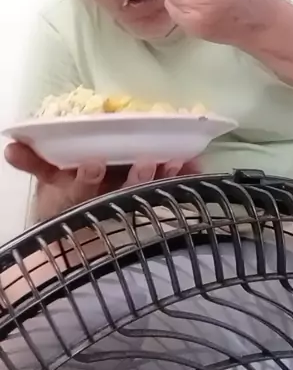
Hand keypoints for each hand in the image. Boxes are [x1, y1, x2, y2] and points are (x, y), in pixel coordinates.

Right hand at [5, 142, 198, 221]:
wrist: (80, 223)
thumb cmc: (64, 192)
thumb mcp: (46, 178)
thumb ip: (32, 161)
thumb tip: (11, 146)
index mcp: (75, 194)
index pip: (80, 189)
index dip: (87, 178)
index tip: (94, 163)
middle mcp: (104, 202)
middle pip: (122, 194)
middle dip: (136, 179)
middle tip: (150, 160)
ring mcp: (127, 203)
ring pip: (147, 193)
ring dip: (164, 178)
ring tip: (179, 160)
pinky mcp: (149, 200)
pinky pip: (168, 191)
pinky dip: (184, 179)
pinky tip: (197, 165)